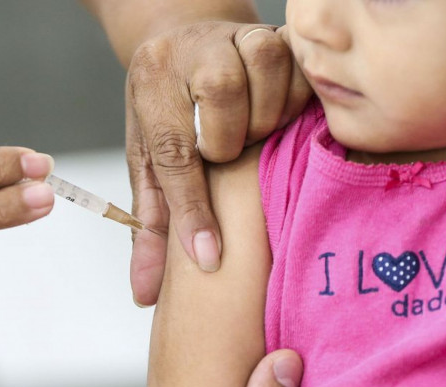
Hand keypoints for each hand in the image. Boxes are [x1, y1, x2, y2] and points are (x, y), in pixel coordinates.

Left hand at [126, 22, 311, 304]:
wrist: (187, 43)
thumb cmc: (167, 112)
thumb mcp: (149, 163)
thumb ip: (152, 226)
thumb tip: (144, 295)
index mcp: (151, 83)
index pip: (172, 151)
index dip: (192, 210)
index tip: (208, 258)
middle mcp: (191, 50)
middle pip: (221, 98)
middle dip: (231, 142)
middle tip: (230, 154)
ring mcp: (235, 35)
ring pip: (265, 71)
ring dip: (265, 116)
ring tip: (255, 133)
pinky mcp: (276, 32)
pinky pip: (301, 67)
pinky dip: (297, 99)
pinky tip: (281, 115)